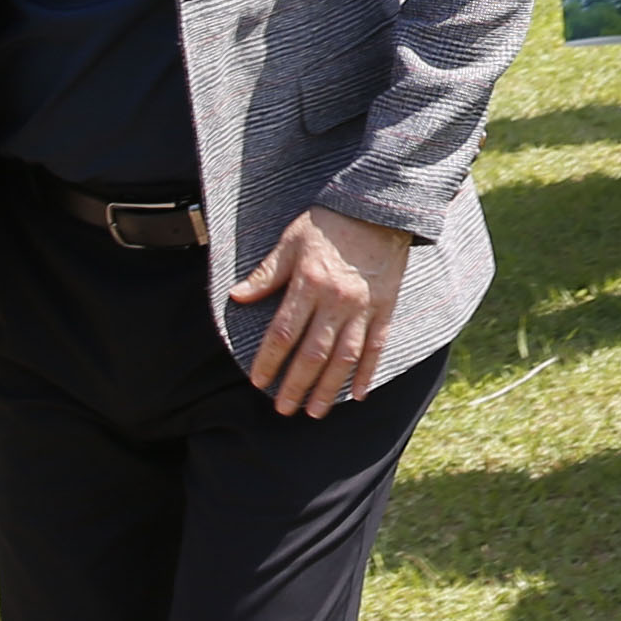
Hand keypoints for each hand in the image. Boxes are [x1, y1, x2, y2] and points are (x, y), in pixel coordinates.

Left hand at [230, 206, 414, 417]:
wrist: (379, 209)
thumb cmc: (328, 223)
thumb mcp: (290, 241)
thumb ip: (266, 274)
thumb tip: (236, 296)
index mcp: (309, 284)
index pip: (284, 333)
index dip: (269, 361)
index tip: (259, 382)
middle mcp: (336, 301)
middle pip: (312, 354)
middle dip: (296, 386)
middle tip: (283, 409)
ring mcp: (362, 307)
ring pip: (344, 358)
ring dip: (328, 388)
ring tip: (314, 411)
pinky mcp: (384, 308)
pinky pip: (376, 346)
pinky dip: (367, 373)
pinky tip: (357, 395)